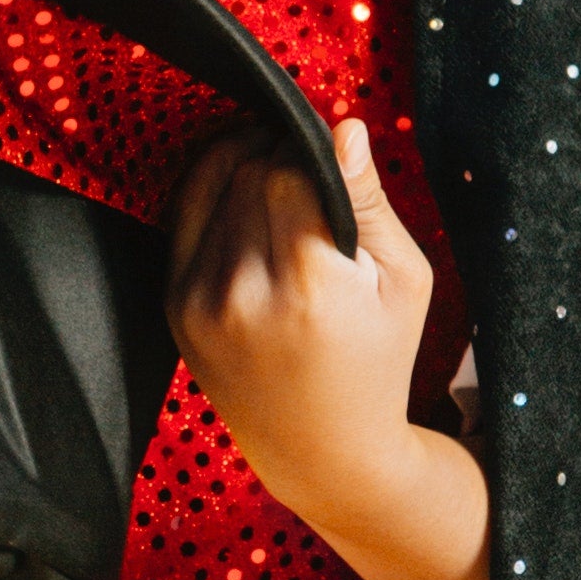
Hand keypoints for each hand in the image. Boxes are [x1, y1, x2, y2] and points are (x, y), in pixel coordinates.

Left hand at [165, 115, 489, 579]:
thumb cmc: (378, 362)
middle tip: (309, 178)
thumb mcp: (405, 281)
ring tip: (283, 194)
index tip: (329, 165)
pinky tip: (244, 200)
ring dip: (245, 173)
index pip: (287, 170)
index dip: (309, 152)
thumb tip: (346, 128)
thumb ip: (370, 202)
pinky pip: (185, 216)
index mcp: (311, 287)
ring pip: (213, 188)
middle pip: (247, 173)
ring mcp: (201, 303)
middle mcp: (244, 294)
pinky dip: (212, 194)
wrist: (322, 452)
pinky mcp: (175, 307)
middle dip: (278, 159)